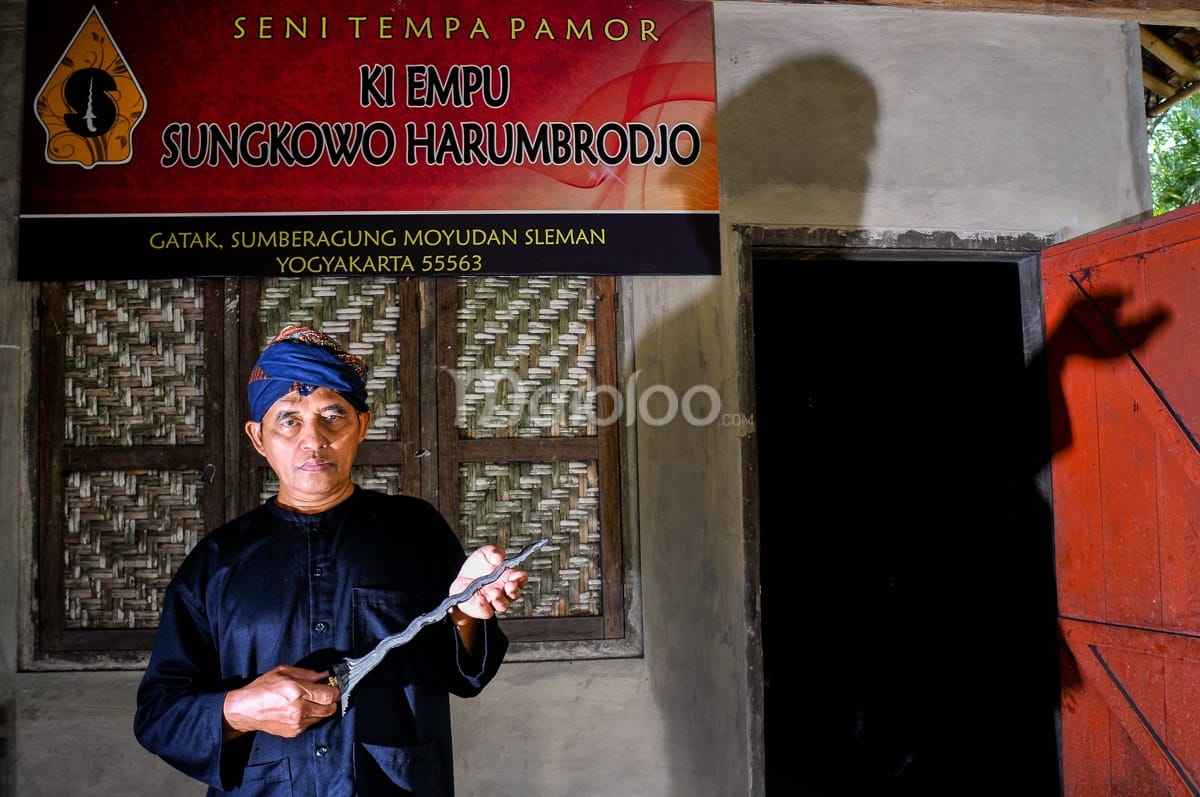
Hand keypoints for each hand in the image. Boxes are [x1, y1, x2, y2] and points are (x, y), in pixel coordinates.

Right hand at [222, 664, 338, 739]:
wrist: (245, 710)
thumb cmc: (262, 688)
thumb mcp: (284, 671)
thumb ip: (307, 673)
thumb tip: (324, 675)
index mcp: (298, 691)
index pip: (330, 695)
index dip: (335, 690)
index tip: (333, 686)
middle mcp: (299, 709)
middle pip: (330, 708)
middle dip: (331, 700)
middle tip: (325, 694)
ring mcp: (297, 722)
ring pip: (322, 717)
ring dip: (321, 709)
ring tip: (310, 701)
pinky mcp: (294, 732)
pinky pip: (311, 724)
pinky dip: (311, 717)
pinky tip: (301, 710)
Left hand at [449, 544, 528, 621]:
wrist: (460, 582)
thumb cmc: (476, 568)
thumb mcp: (483, 553)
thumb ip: (493, 552)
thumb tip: (500, 557)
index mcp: (507, 577)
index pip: (520, 579)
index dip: (521, 578)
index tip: (518, 574)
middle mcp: (503, 590)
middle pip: (515, 594)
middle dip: (514, 590)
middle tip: (509, 584)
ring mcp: (494, 601)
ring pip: (503, 605)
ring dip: (500, 599)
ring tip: (494, 592)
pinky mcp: (483, 609)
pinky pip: (487, 611)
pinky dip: (484, 606)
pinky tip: (480, 598)